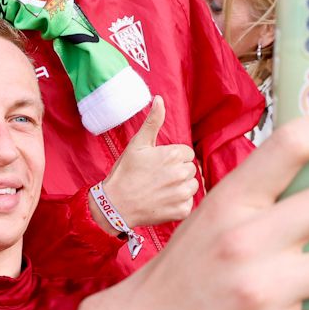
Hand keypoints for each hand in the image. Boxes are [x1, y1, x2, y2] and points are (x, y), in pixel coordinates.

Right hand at [93, 96, 197, 228]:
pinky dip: (179, 204)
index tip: (159, 165)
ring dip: (180, 188)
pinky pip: (188, 204)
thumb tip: (159, 99)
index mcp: (173, 155)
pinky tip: (163, 202)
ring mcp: (182, 193)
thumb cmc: (125, 172)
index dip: (173, 158)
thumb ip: (153, 121)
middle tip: (158, 178)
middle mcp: (181, 173)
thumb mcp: (138, 144)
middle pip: (190, 169)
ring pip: (192, 186)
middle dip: (178, 172)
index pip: (187, 153)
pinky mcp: (182, 210)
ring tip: (161, 189)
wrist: (116, 205)